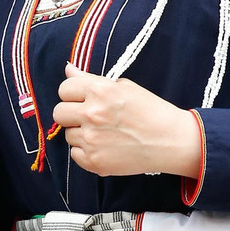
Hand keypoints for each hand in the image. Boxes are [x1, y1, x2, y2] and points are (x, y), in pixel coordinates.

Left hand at [53, 64, 200, 177]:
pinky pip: (74, 154)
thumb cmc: (150, 110)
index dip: (73, 94)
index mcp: (100, 91)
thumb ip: (90, 79)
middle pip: (59, 113)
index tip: (83, 99)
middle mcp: (92, 114)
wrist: (171, 141)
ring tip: (104, 133)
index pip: (64, 88)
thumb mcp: (123, 86)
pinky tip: (105, 147)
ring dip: (80, 133)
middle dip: (71, 113)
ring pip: (67, 135)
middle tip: (89, 117)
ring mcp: (92, 140)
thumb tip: (68, 69)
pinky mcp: (94, 161)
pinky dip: (86, 152)